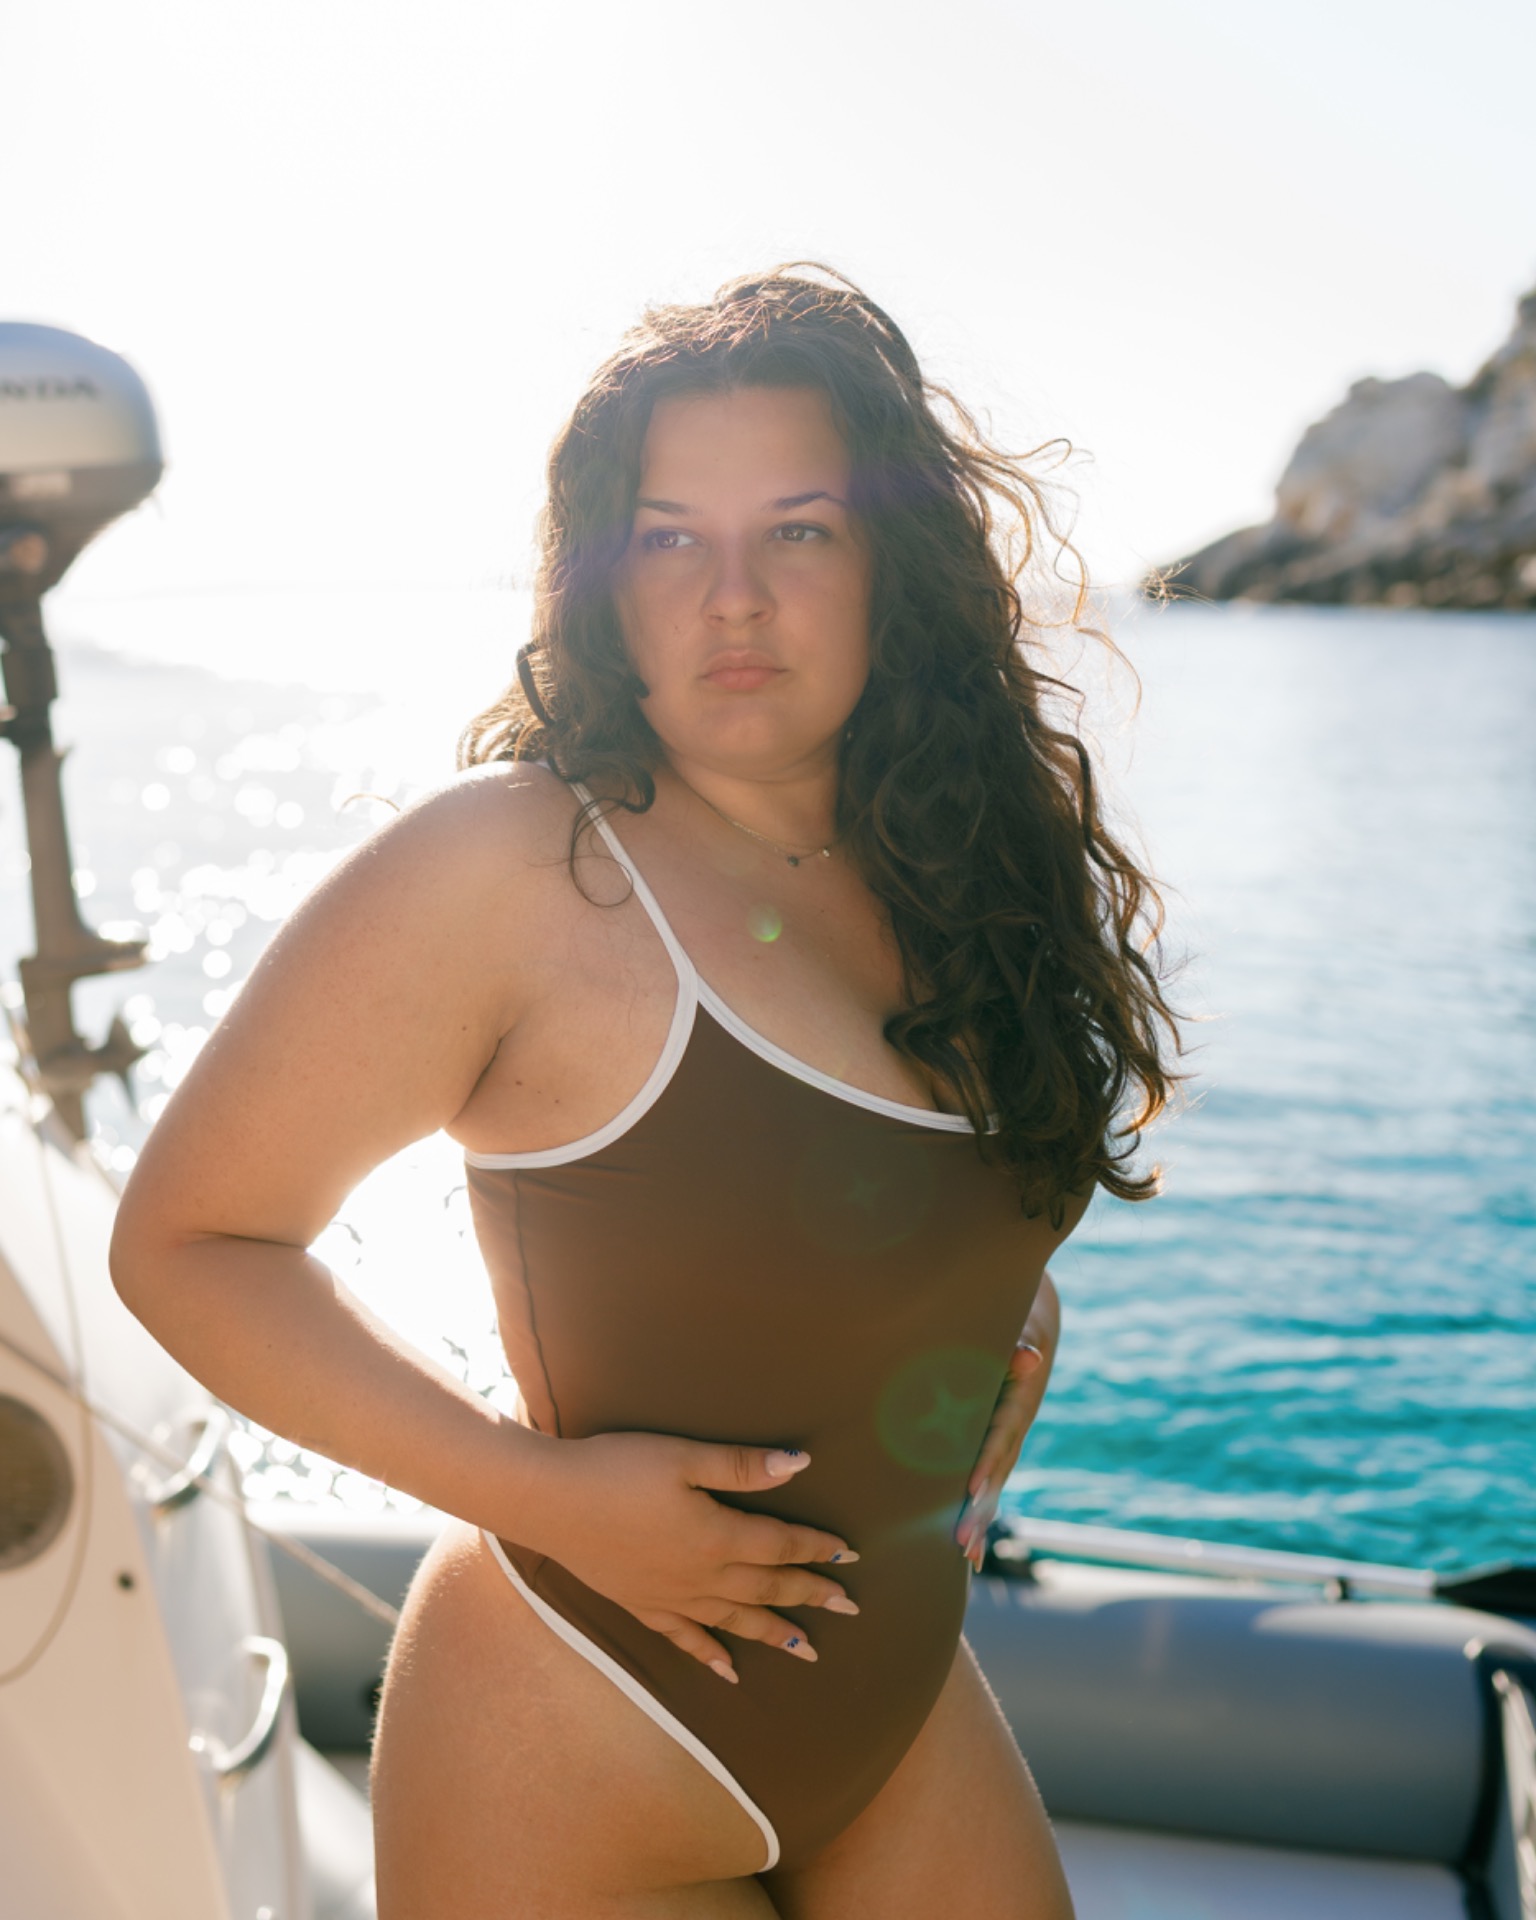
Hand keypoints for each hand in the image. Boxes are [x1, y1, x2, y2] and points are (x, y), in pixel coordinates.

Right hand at [519, 1430, 858, 1683]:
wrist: (550, 1502)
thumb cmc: (616, 1469)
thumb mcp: (683, 1456)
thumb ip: (742, 1466)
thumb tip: (801, 1464)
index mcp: (716, 1536)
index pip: (780, 1545)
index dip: (816, 1549)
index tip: (849, 1556)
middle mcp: (700, 1576)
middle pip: (766, 1589)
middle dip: (810, 1596)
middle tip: (849, 1607)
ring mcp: (670, 1596)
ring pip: (734, 1620)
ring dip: (773, 1633)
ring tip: (807, 1649)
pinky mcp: (641, 1605)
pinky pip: (686, 1638)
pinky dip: (711, 1655)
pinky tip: (729, 1671)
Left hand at [955, 1271, 1060, 1569]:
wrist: (1032, 1336)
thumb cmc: (1015, 1331)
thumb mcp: (1017, 1333)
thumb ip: (1017, 1348)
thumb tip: (1028, 1356)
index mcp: (1016, 1407)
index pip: (999, 1440)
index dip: (985, 1464)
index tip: (970, 1489)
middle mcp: (1015, 1433)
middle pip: (997, 1476)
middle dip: (979, 1510)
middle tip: (962, 1543)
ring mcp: (1008, 1445)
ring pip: (993, 1489)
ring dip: (979, 1522)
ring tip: (965, 1557)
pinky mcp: (997, 1451)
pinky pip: (988, 1488)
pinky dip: (979, 1517)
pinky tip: (968, 1552)